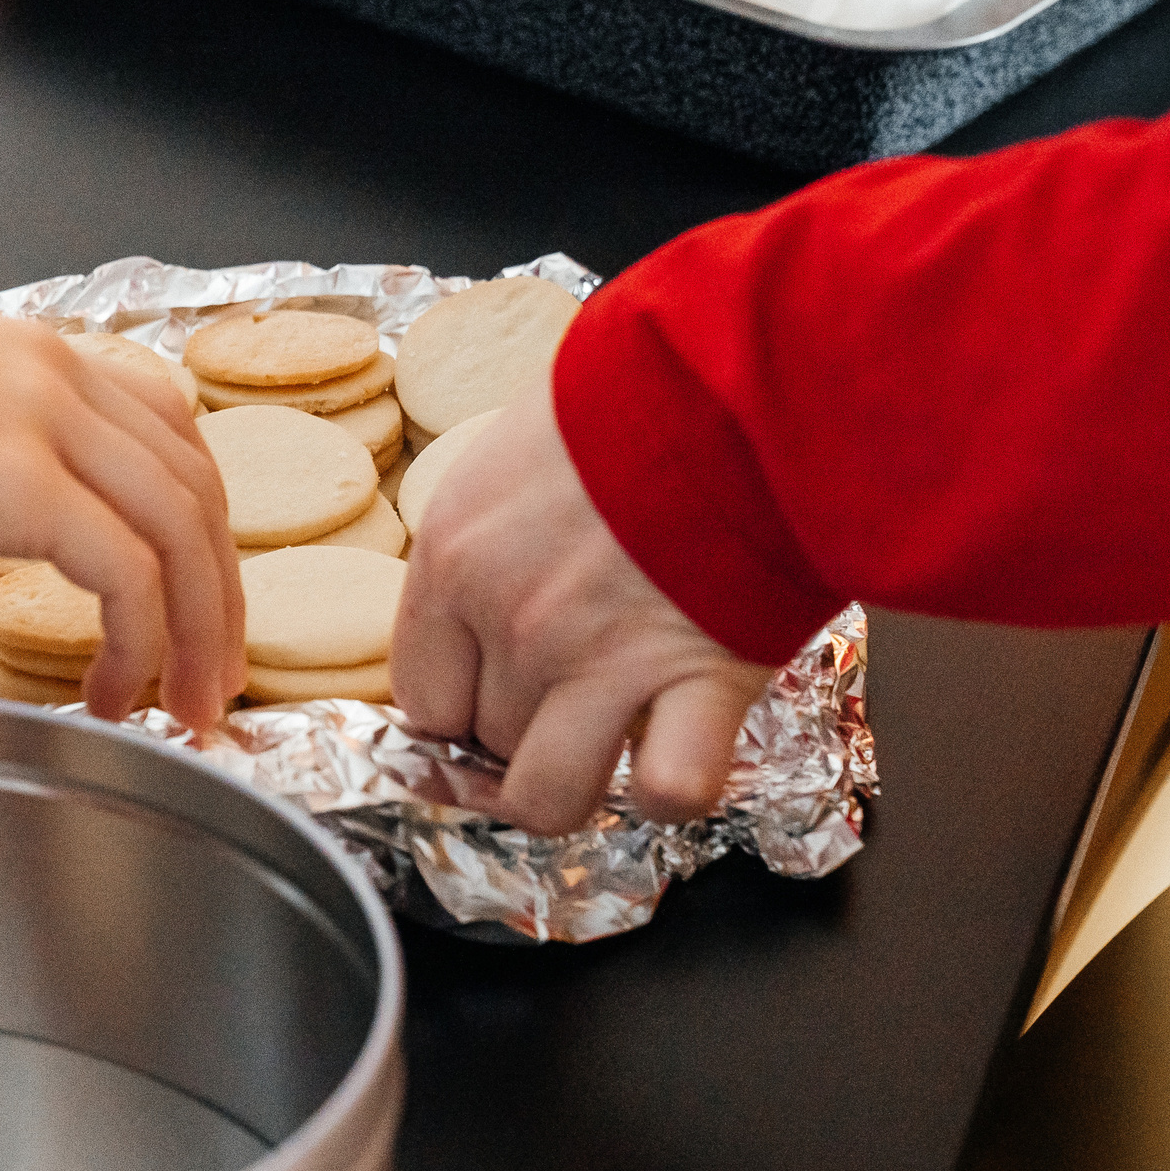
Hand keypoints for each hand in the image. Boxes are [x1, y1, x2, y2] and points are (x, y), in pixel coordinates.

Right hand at [0, 304, 245, 729]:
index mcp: (18, 359)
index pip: (155, 424)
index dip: (188, 516)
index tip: (189, 593)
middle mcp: (51, 374)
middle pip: (190, 477)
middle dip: (215, 584)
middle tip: (212, 672)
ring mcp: (49, 418)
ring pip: (184, 527)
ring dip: (201, 626)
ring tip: (191, 708)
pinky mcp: (32, 479)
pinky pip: (130, 574)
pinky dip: (143, 643)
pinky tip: (112, 697)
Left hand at [389, 386, 774, 835]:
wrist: (746, 372)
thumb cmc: (634, 393)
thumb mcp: (514, 449)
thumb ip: (486, 537)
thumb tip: (481, 587)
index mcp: (454, 558)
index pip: (422, 699)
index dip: (465, 705)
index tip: (498, 691)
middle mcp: (513, 622)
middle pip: (489, 743)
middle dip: (527, 730)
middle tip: (577, 687)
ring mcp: (603, 660)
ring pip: (549, 798)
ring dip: (581, 780)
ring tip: (613, 740)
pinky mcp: (701, 680)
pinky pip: (669, 792)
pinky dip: (675, 788)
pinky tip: (682, 748)